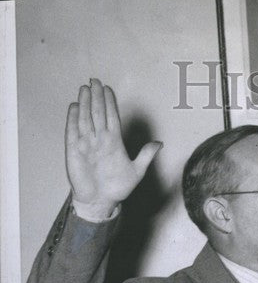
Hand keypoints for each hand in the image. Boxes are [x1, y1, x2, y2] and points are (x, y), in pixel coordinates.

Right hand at [65, 78, 161, 213]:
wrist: (100, 201)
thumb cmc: (117, 188)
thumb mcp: (137, 171)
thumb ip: (146, 155)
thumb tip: (159, 143)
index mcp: (114, 141)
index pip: (111, 117)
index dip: (110, 102)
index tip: (108, 89)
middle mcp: (100, 139)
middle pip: (98, 113)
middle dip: (97, 97)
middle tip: (95, 81)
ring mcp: (87, 143)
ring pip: (86, 118)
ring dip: (86, 103)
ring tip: (86, 88)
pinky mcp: (74, 150)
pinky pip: (73, 131)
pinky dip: (73, 118)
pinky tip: (75, 106)